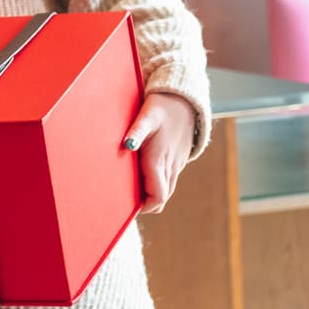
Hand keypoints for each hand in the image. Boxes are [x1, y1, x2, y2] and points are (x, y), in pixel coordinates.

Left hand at [124, 90, 196, 213]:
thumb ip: (136, 131)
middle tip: (125, 200)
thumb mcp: (146, 115)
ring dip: (152, 194)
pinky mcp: (178, 160)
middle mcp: (170, 166)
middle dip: (146, 203)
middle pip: (162, 197)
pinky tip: (142, 175)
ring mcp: (176, 164)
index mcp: (160, 159)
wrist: (184, 101)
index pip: (157, 196)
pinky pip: (169, 179)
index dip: (145, 206)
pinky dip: (157, 184)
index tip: (128, 206)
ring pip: (166, 190)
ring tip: (131, 190)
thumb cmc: (161, 107)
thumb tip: (127, 145)